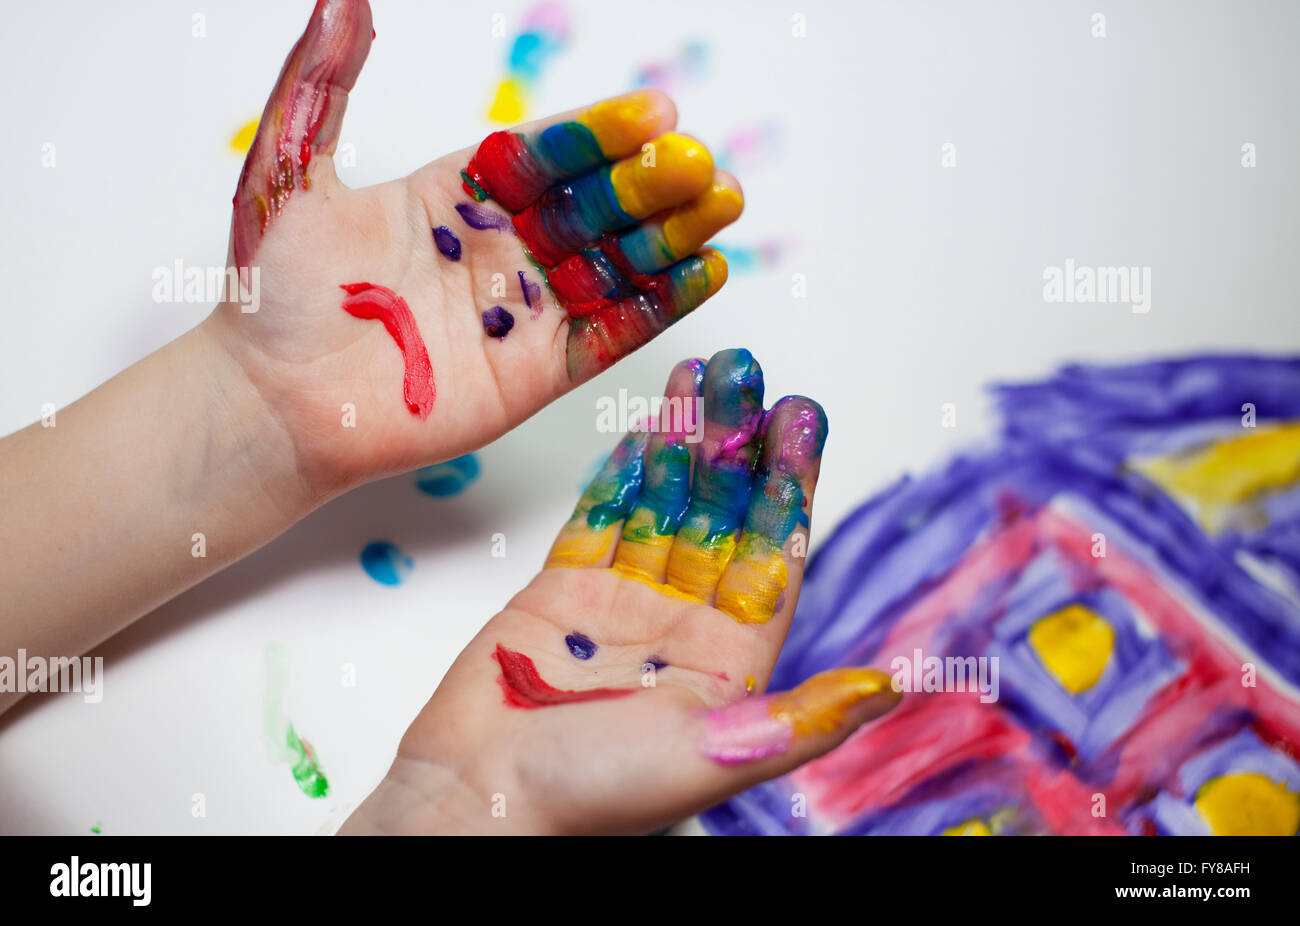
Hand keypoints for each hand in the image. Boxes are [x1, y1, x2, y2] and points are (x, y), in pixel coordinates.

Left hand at [209, 0, 742, 497]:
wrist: (272, 404)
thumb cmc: (272, 295)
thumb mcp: (287, 172)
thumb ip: (324, 83)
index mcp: (456, 195)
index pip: (544, 155)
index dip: (600, 133)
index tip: (654, 111)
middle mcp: (499, 248)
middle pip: (593, 206)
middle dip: (651, 182)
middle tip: (699, 162)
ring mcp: (522, 311)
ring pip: (613, 264)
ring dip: (672, 235)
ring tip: (724, 203)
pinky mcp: (536, 372)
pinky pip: (610, 333)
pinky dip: (658, 305)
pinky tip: (704, 272)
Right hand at [342, 350, 900, 834]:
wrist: (475, 800)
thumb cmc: (591, 797)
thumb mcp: (713, 756)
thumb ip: (802, 717)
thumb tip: (893, 687)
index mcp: (726, 664)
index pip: (770, 558)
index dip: (787, 488)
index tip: (801, 422)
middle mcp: (679, 628)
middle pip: (717, 518)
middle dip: (735, 445)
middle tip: (750, 375)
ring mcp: (617, 605)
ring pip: (660, 506)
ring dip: (682, 441)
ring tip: (703, 375)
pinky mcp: (559, 591)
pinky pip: (597, 517)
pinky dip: (620, 472)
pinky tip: (647, 425)